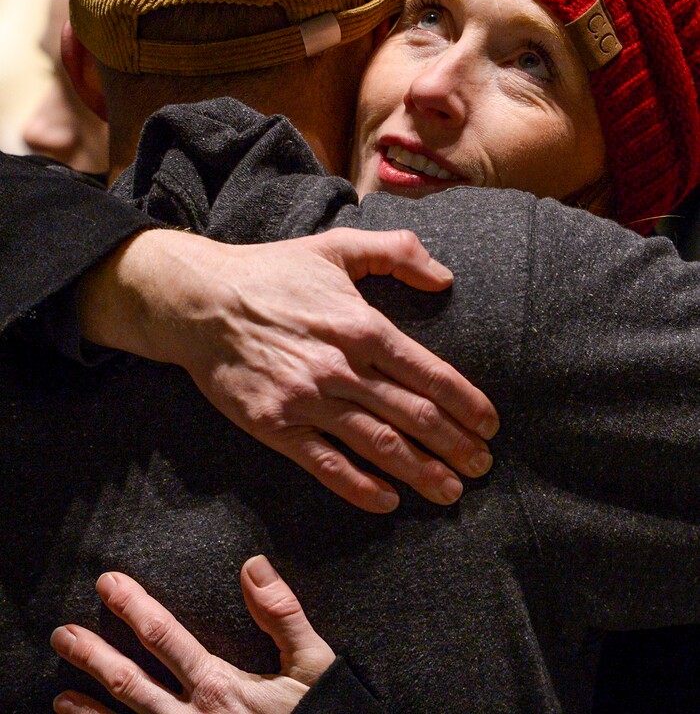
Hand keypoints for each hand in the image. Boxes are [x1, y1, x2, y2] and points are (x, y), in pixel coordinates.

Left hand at [51, 556, 334, 713]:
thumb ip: (282, 613)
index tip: (107, 583)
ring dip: (90, 709)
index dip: (133, 607)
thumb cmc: (318, 713)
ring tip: (60, 695)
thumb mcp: (312, 663)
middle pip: (131, 684)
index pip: (164, 637)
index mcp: (219, 687)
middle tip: (62, 634)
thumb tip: (252, 564)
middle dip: (94, 656)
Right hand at [79, 227, 497, 512]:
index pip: (429, 373)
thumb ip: (397, 252)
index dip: (466, 404)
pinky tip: (387, 500)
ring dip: (420, 472)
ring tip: (449, 491)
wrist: (199, 300)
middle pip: (413, 416)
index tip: (490, 426)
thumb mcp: (337, 246)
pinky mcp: (275, 425)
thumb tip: (445, 277)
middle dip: (454, 446)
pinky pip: (325, 464)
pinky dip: (359, 487)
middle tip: (481, 467)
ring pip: (378, 445)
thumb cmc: (271, 272)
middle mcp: (341, 367)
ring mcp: (307, 400)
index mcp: (362, 325)